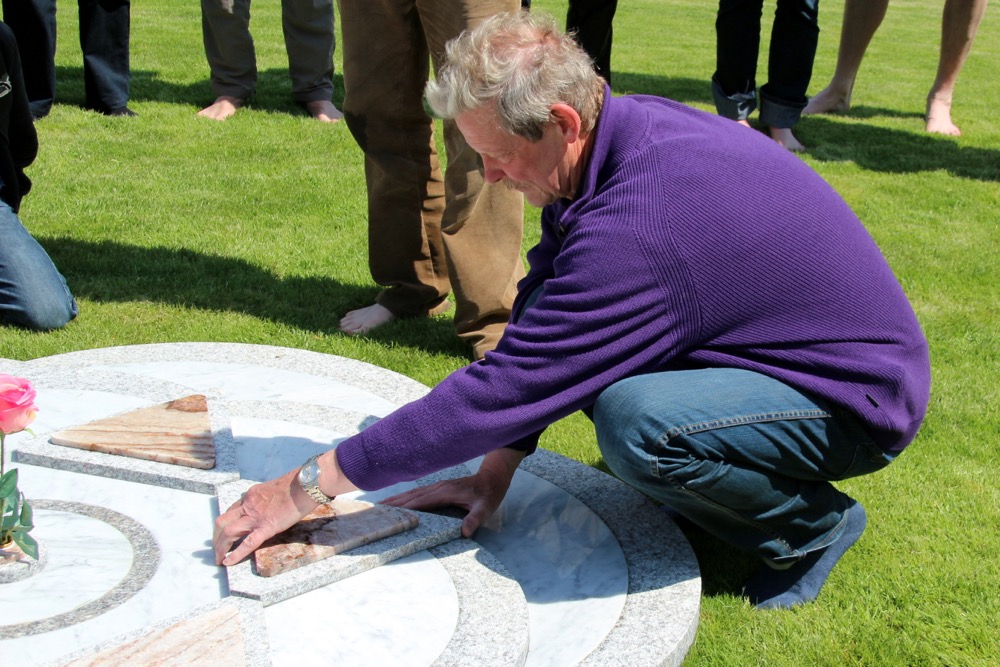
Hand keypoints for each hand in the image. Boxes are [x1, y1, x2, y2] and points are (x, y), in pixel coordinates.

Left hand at [213, 469, 315, 565]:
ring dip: (220, 547)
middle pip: (222, 522)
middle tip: (216, 549)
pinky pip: (247, 543)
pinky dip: (235, 555)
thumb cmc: (296, 485)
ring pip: (228, 532)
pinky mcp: (266, 527)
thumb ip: (265, 498)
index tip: (223, 532)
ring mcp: (255, 517)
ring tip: (218, 558)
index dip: (225, 523)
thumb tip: (268, 506)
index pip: (231, 510)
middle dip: (216, 537)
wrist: (304, 485)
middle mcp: (248, 505)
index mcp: (250, 495)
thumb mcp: (273, 489)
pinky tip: (228, 562)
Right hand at [383, 448, 524, 536]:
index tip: (388, 513)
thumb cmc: (488, 495)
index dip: (404, 507)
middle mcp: (438, 488)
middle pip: (411, 497)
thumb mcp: (485, 509)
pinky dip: (405, 497)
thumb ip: (475, 519)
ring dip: (396, 499)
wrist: (492, 478)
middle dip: (393, 504)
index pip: (420, 502)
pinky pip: (417, 492)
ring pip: (412, 493)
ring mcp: (437, 486)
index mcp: (445, 493)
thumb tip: (465, 532)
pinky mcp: (439, 487)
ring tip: (379, 506)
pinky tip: (398, 501)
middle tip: (374, 512)